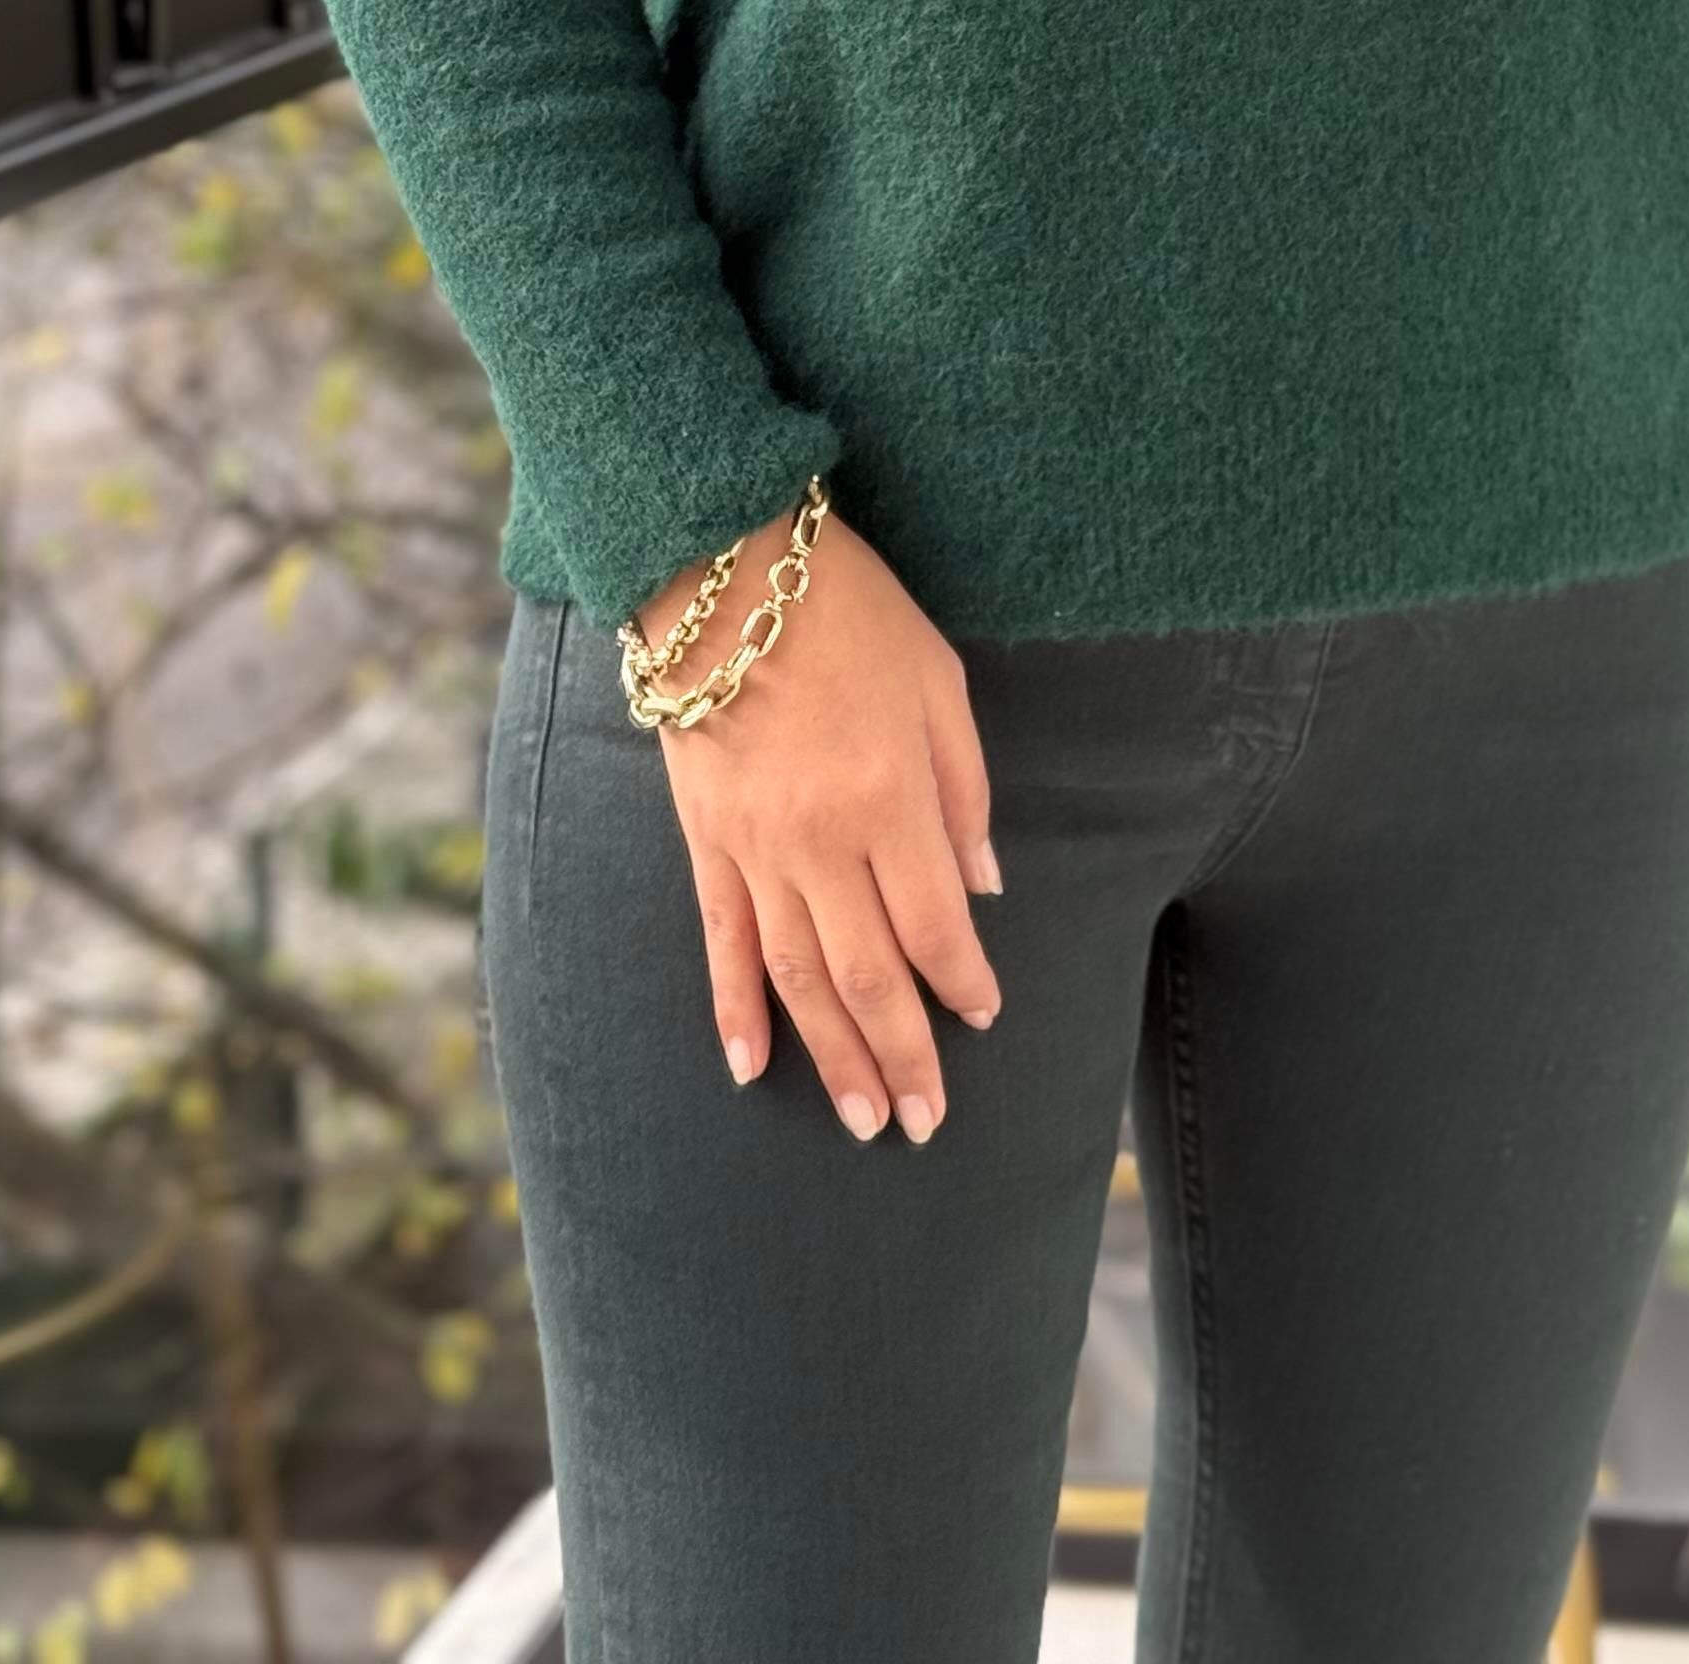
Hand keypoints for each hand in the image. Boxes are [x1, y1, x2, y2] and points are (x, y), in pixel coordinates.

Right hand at [635, 506, 1003, 1143]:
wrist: (721, 566)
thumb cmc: (849, 610)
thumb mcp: (939, 680)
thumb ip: (964, 791)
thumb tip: (983, 887)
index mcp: (889, 800)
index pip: (935, 926)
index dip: (962, 982)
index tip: (984, 1017)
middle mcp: (820, 840)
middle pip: (868, 974)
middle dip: (903, 1055)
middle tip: (925, 1122)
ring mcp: (754, 847)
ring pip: (797, 977)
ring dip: (833, 1056)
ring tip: (863, 1120)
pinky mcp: (704, 839)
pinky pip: (721, 942)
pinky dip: (733, 1010)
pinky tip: (751, 1066)